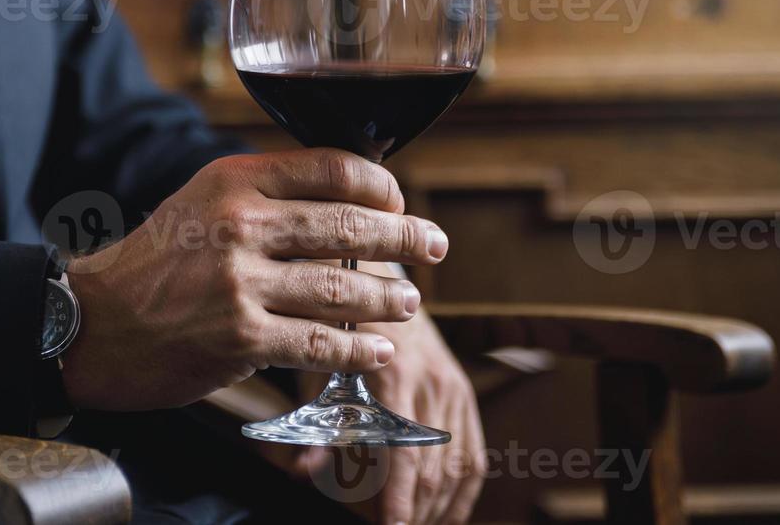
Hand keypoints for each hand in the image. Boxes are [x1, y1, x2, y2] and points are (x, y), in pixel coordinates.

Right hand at [59, 150, 447, 411]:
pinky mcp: (242, 337)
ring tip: (409, 301)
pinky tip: (379, 351)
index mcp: (234, 180)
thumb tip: (341, 199)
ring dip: (389, 297)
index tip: (400, 203)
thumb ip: (262, 195)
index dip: (380, 186)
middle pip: (349, 225)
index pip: (332, 169)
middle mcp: (241, 224)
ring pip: (342, 288)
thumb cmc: (152, 264)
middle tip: (434, 246)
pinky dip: (359, 349)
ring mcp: (242, 283)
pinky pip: (321, 343)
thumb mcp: (199, 202)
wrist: (91, 322)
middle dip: (404, 239)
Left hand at [284, 292, 486, 524]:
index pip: (404, 456)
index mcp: (395, 378)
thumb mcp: (323, 368)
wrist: (378, 278)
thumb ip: (320, 423)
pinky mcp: (463, 391)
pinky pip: (473, 453)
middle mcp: (432, 384)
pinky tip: (446, 513)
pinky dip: (462, 490)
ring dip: (438, 508)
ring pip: (458, 467)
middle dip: (414, 511)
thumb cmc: (340, 324)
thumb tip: (306, 472)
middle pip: (433, 469)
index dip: (399, 500)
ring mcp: (454, 388)